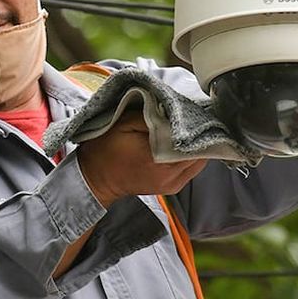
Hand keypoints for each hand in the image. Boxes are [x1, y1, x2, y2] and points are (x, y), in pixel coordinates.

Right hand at [77, 109, 206, 207]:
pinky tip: (177, 145)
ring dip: (194, 145)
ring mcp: (173, 185)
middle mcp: (171, 176)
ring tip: (182, 131)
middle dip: (196, 133)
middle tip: (187, 118)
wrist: (96, 178)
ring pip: (199, 160)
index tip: (190, 111)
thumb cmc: (106, 150)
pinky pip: (192, 168)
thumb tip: (174, 111)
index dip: (195, 123)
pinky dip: (189, 155)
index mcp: (158, 160)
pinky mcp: (173, 187)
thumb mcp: (124, 123)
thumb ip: (152, 115)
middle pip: (201, 151)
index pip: (194, 140)